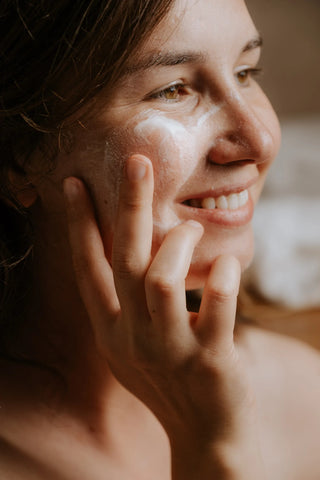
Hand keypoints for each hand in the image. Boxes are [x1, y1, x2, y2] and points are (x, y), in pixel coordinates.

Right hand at [63, 155, 264, 478]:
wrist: (203, 433)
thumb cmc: (167, 379)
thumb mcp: (132, 344)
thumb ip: (125, 304)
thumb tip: (134, 248)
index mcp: (110, 329)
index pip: (87, 268)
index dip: (79, 224)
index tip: (73, 184)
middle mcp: (132, 338)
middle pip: (125, 260)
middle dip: (130, 206)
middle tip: (138, 163)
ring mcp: (170, 351)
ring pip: (161, 279)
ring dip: (180, 243)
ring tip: (190, 232)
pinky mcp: (211, 361)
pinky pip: (216, 307)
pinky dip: (222, 277)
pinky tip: (226, 266)